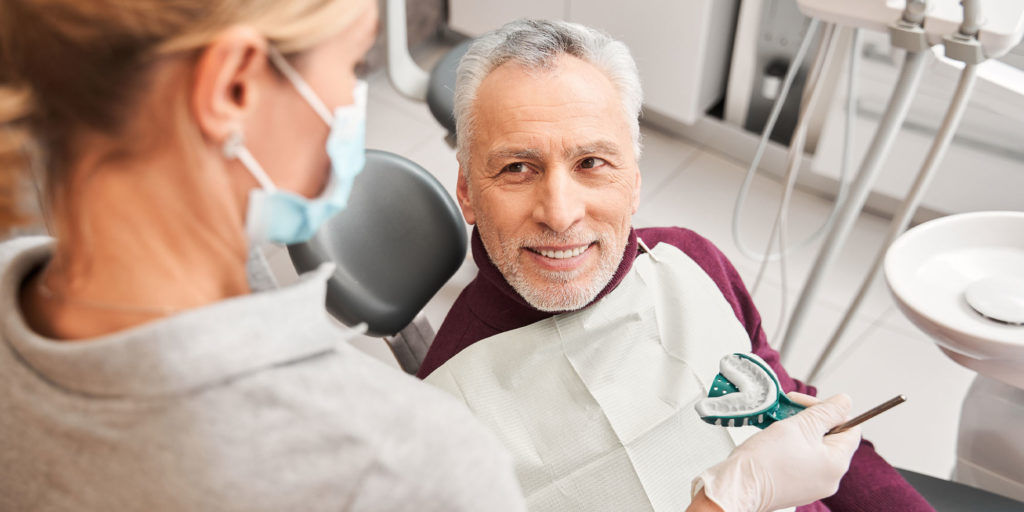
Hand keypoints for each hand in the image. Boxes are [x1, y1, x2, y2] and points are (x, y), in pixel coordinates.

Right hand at [692, 393, 861, 511]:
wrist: (738, 486)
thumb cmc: (765, 460)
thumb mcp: (799, 426)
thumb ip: (826, 412)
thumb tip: (846, 401)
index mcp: (836, 464)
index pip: (850, 428)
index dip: (831, 410)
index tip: (806, 403)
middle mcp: (829, 479)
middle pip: (831, 438)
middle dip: (811, 420)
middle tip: (789, 411)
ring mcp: (813, 485)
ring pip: (814, 448)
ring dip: (799, 432)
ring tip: (779, 425)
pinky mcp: (796, 487)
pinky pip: (802, 461)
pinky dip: (791, 447)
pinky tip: (775, 441)